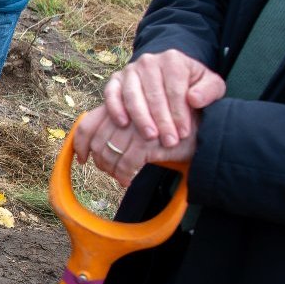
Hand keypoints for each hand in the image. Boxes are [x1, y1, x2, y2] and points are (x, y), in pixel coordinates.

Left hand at [72, 105, 197, 186]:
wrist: (204, 128)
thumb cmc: (169, 124)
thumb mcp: (142, 119)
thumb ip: (117, 126)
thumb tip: (91, 149)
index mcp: (120, 102)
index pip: (88, 124)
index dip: (80, 143)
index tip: (82, 159)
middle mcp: (126, 112)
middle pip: (98, 142)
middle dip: (100, 160)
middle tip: (107, 170)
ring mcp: (138, 126)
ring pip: (111, 153)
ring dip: (111, 169)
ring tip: (118, 176)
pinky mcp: (150, 141)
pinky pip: (127, 163)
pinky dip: (124, 175)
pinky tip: (127, 180)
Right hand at [102, 49, 225, 148]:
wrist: (170, 75)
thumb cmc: (192, 84)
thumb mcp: (210, 85)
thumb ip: (209, 90)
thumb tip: (194, 99)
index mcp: (172, 60)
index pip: (175, 89)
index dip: (179, 113)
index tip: (184, 133)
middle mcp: (149, 61)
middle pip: (154, 94)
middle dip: (162, 120)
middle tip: (169, 141)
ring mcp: (130, 70)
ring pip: (132, 95)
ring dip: (141, 118)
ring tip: (150, 137)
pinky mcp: (116, 79)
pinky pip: (111, 93)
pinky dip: (115, 108)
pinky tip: (123, 124)